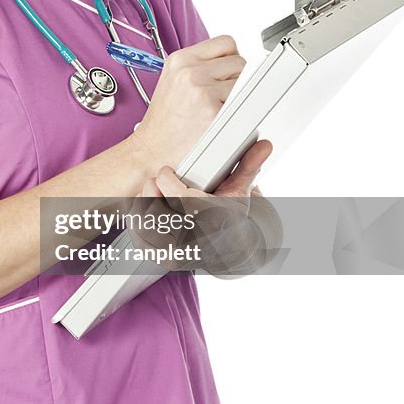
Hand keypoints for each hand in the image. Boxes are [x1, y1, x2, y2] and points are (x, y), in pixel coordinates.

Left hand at [128, 140, 280, 274]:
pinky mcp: (165, 259)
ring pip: (148, 227)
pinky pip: (141, 241)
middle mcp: (197, 240)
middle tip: (154, 181)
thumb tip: (265, 144)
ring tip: (148, 193)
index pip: (182, 199)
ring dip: (143, 205)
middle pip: (161, 212)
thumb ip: (247, 166)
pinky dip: (137, 222)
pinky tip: (143, 209)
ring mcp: (180, 253)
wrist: (228, 249)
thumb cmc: (230, 217)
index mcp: (215, 221)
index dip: (168, 181)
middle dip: (153, 191)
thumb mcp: (239, 192)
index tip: (166, 172)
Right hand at [129, 35, 247, 173]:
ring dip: (238, 98)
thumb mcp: (173, 81)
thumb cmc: (164, 123)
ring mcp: (202, 91)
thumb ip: (200, 66)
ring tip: (217, 110)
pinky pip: (244, 106)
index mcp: (180, 60)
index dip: (230, 59)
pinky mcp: (213, 112)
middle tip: (219, 98)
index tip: (226, 75)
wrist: (150, 152)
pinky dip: (238, 115)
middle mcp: (189, 71)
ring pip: (245, 83)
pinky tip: (219, 122)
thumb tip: (231, 61)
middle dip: (236, 79)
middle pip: (239, 62)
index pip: (226, 43)